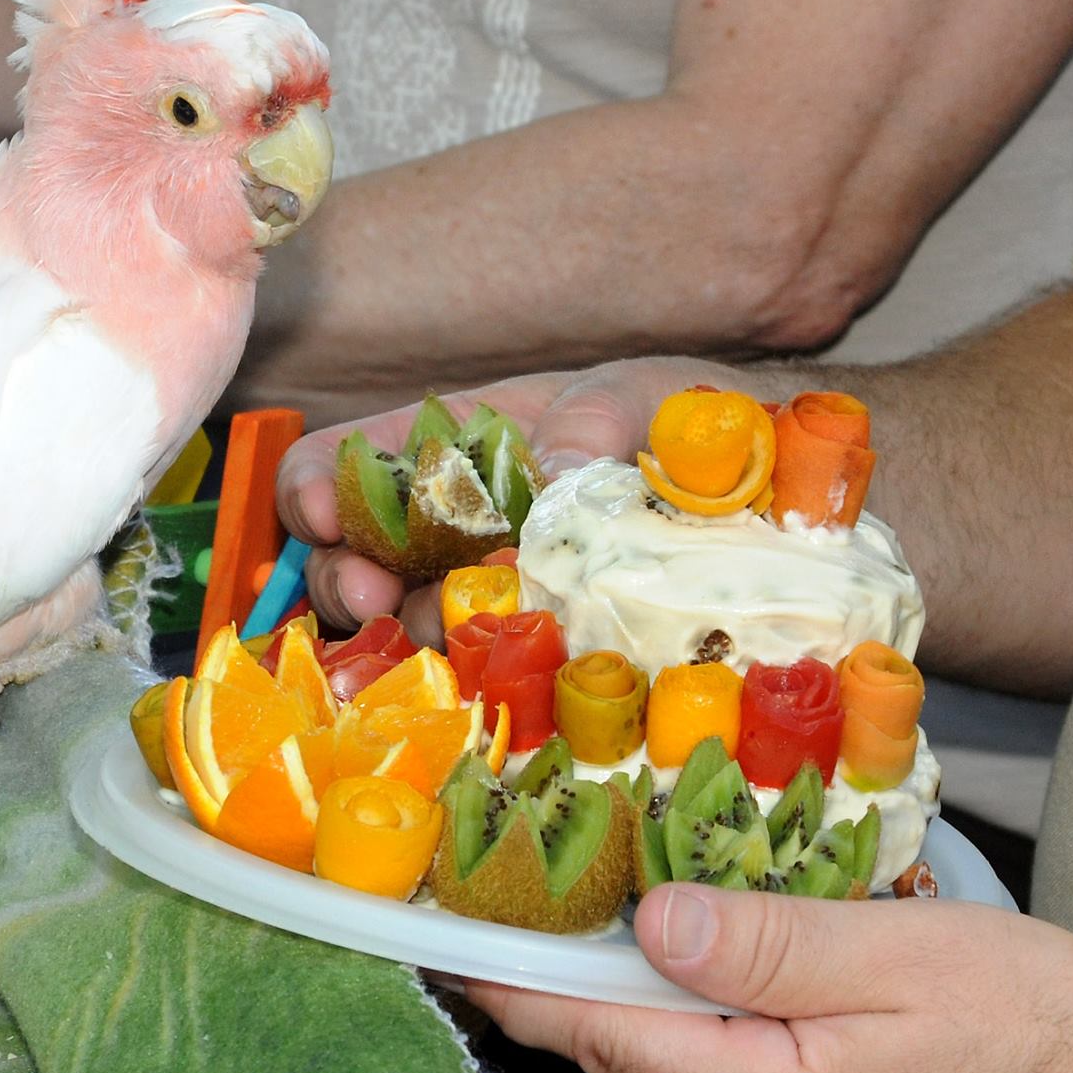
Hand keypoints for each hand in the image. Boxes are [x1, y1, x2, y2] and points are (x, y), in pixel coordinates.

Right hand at [274, 356, 728, 643]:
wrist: (759, 485)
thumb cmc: (684, 419)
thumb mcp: (641, 393)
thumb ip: (597, 415)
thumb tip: (557, 466)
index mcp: (446, 445)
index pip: (339, 461)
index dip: (313, 486)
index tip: (325, 514)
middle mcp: (443, 524)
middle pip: (346, 557)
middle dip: (345, 581)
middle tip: (378, 601)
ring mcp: (478, 590)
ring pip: (398, 625)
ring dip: (408, 634)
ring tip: (452, 634)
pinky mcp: (526, 649)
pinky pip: (471, 670)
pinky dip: (466, 679)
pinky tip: (494, 677)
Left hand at [464, 885, 1072, 1072]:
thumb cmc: (1031, 1029)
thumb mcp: (898, 957)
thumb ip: (764, 943)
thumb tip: (650, 924)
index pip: (598, 1036)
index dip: (509, 983)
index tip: (435, 940)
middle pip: (619, 1048)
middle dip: (562, 971)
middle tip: (510, 884)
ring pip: (661, 1061)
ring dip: (628, 991)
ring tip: (601, 904)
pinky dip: (682, 1019)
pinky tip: (688, 964)